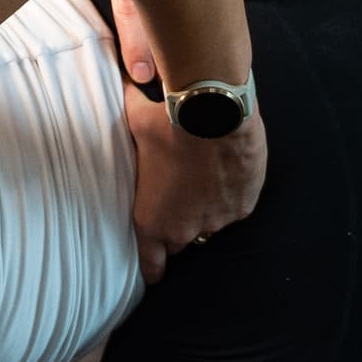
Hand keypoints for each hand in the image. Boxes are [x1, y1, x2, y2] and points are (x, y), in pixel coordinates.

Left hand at [124, 82, 268, 282]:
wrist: (216, 110)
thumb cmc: (167, 120)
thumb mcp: (136, 124)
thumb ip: (124, 123)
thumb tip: (118, 90)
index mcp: (152, 221)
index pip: (151, 264)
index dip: (152, 268)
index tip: (154, 271)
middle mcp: (184, 229)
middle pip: (180, 242)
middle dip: (179, 228)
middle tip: (179, 202)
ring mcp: (217, 220)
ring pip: (210, 225)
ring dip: (206, 210)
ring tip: (205, 181)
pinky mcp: (243, 207)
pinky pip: (233, 210)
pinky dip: (230, 197)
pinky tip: (226, 174)